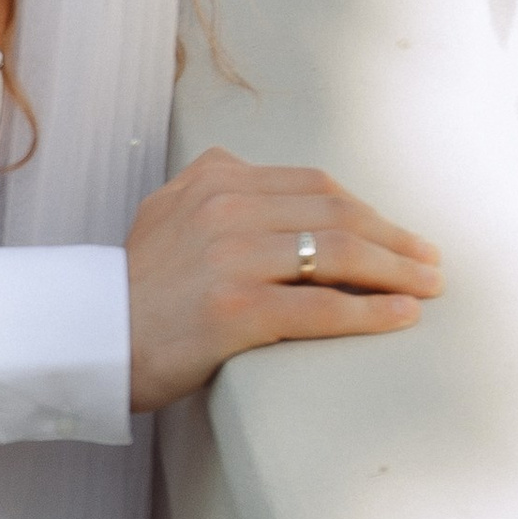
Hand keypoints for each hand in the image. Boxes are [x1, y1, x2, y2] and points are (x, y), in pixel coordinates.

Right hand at [126, 147, 441, 409]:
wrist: (86, 342)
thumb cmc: (135, 290)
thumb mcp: (164, 214)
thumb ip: (211, 187)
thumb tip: (259, 176)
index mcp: (214, 178)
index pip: (315, 185)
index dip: (368, 211)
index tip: (398, 235)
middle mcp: (224, 207)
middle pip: (337, 213)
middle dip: (395, 239)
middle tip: (431, 262)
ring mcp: (230, 256)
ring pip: (338, 253)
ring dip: (397, 271)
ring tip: (428, 287)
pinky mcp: (236, 308)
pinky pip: (321, 306)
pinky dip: (371, 311)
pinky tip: (403, 316)